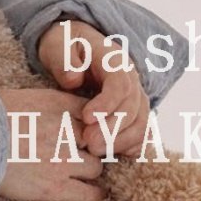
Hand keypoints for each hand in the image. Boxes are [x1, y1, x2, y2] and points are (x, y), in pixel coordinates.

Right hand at [0, 87, 106, 200]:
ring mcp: (64, 160)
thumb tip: (53, 113)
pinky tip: (96, 194)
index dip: (94, 125)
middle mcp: (68, 131)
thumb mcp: (24, 97)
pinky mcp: (55, 186)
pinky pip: (88, 193)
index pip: (96, 114)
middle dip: (95, 147)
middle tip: (87, 152)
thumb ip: (48, 103)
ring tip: (86, 173)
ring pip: (97, 167)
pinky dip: (95, 194)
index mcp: (61, 105)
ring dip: (91, 169)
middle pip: (100, 140)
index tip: (90, 132)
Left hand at [34, 17, 151, 159]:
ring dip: (122, 141)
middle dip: (112, 128)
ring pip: (141, 122)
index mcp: (115, 60)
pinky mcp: (134, 113)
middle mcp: (131, 79)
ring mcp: (135, 98)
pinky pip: (142, 133)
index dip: (107, 103)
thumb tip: (73, 80)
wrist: (75, 48)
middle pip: (133, 107)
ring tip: (95, 151)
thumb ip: (63, 60)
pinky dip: (131, 146)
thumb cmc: (65, 47)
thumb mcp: (58, 46)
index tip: (86, 118)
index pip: (120, 83)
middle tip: (88, 143)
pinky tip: (112, 155)